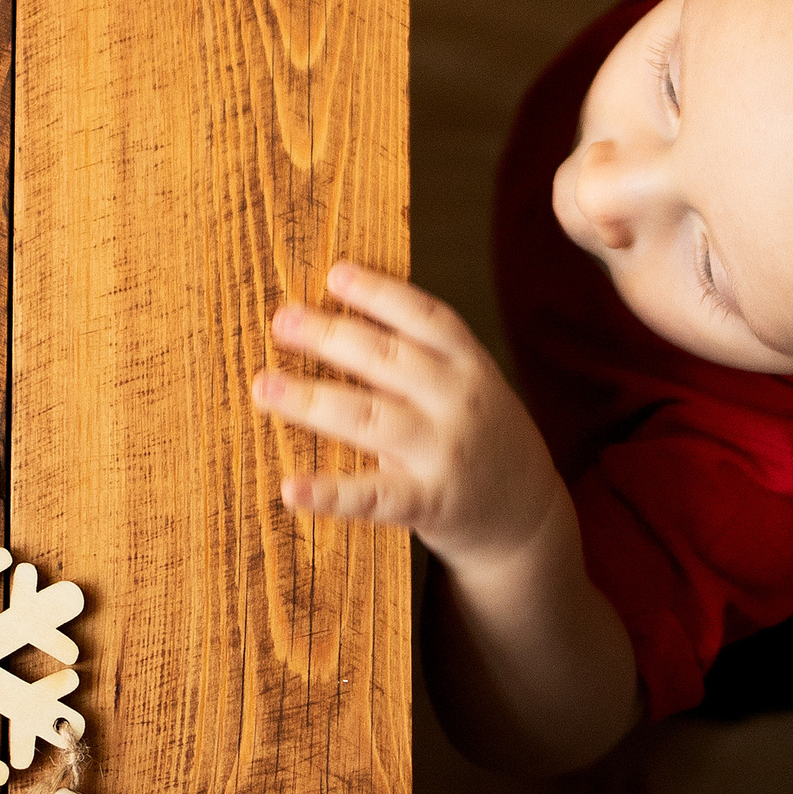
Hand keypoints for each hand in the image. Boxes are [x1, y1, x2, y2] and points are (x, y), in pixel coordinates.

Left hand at [254, 261, 564, 568]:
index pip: (425, 317)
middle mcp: (459, 402)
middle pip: (386, 359)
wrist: (528, 519)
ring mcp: (444, 453)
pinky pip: (373, 497)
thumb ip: (424, 359)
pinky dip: (331, 494)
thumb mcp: (470, 387)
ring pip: (368, 418)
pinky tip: (292, 488)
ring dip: (310, 400)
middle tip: (281, 321)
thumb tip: (341, 323)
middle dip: (330, 336)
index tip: (335, 274)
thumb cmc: (481, 440)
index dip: (379, 292)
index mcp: (470, 365)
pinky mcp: (430, 503)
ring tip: (265, 386)